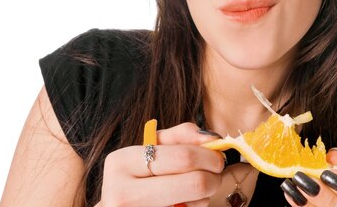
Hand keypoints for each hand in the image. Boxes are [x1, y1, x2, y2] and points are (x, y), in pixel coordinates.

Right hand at [98, 122, 224, 206]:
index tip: (217, 157)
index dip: (209, 157)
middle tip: (216, 174)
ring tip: (195, 190)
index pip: (183, 157)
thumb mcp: (152, 147)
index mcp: (121, 162)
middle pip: (195, 183)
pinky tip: (185, 203)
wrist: (119, 204)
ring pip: (195, 203)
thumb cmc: (138, 173)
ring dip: (205, 195)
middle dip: (214, 177)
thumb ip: (181, 136)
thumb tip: (211, 138)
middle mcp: (122, 193)